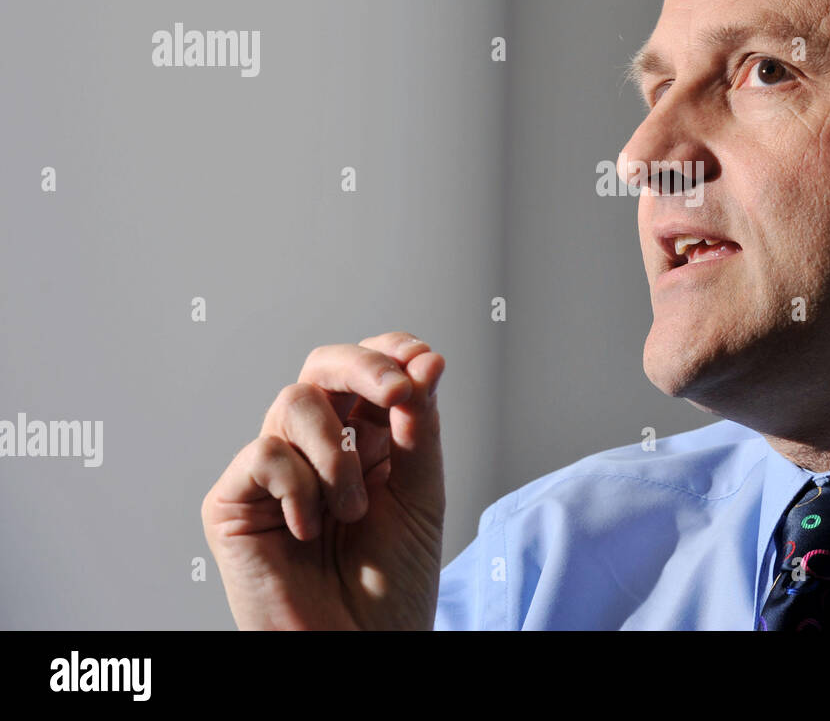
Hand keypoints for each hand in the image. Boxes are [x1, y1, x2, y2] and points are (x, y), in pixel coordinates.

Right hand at [201, 332, 445, 628]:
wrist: (361, 649)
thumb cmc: (391, 584)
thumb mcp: (421, 493)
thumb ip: (419, 426)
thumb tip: (426, 359)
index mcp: (364, 438)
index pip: (368, 368)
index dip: (391, 352)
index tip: (424, 365)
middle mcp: (316, 447)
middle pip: (324, 366)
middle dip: (365, 367)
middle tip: (398, 394)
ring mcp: (272, 472)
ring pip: (294, 402)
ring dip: (337, 456)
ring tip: (353, 512)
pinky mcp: (232, 502)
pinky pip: (264, 454)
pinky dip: (299, 486)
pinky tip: (308, 528)